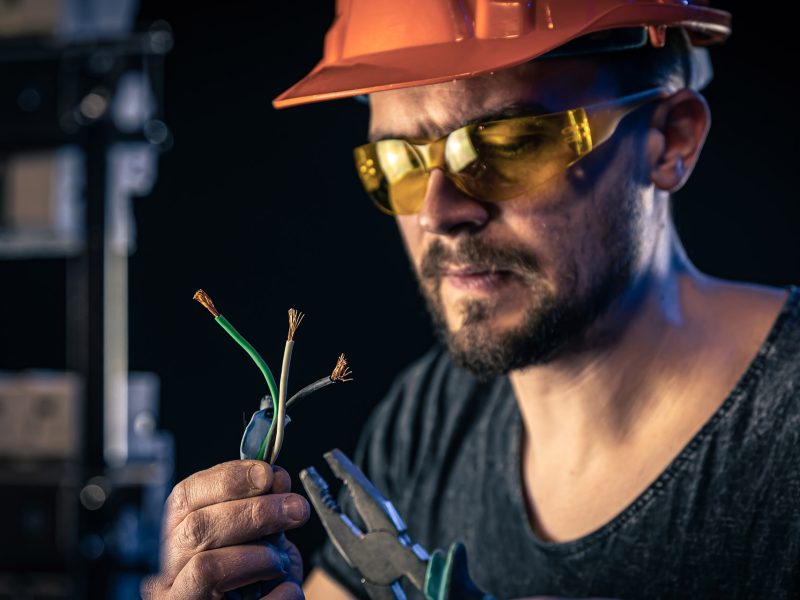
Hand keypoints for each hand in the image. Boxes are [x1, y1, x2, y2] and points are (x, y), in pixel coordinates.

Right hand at [141, 460, 309, 598]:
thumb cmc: (250, 574)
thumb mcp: (256, 536)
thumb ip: (261, 507)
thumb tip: (276, 478)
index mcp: (175, 538)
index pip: (185, 497)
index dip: (227, 480)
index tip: (267, 473)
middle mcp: (167, 571)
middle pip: (197, 529)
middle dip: (254, 512)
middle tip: (297, 509)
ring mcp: (181, 599)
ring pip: (207, 568)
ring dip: (259, 556)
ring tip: (281, 560)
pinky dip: (278, 595)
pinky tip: (289, 588)